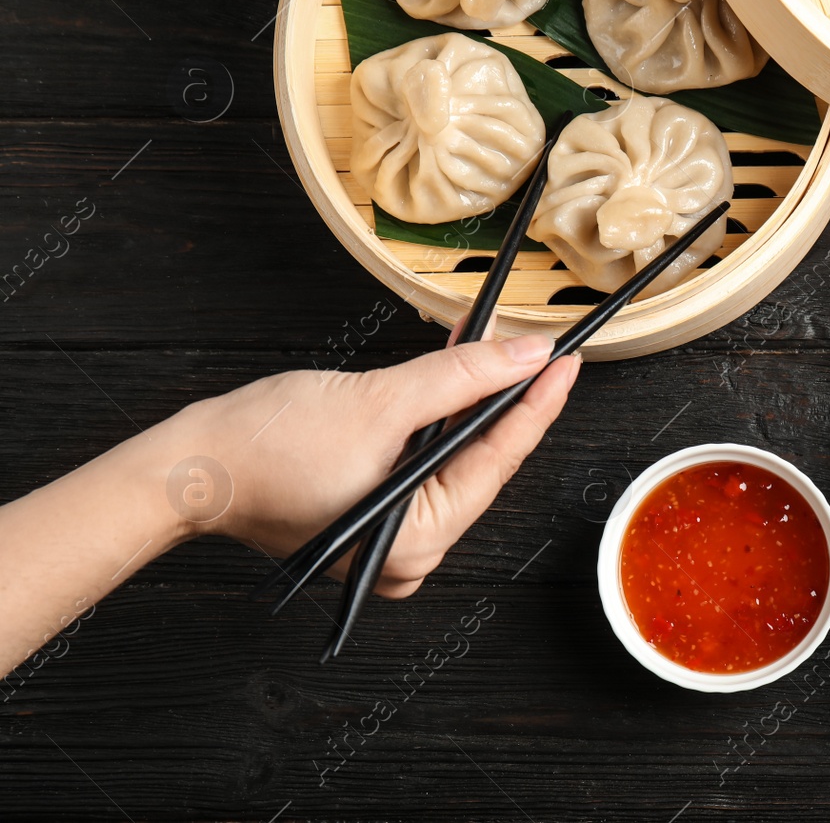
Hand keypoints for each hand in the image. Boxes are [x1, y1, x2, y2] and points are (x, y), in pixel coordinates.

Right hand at [162, 332, 578, 596]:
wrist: (190, 467)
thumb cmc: (265, 447)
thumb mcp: (380, 400)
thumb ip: (461, 376)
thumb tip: (523, 356)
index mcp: (419, 540)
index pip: (499, 460)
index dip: (537, 405)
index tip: (566, 363)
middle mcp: (411, 553)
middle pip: (480, 462)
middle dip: (505, 399)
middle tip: (538, 350)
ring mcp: (390, 538)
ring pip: (451, 459)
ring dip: (469, 403)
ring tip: (496, 350)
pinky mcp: (373, 517)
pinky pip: (422, 464)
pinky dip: (436, 420)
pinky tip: (453, 377)